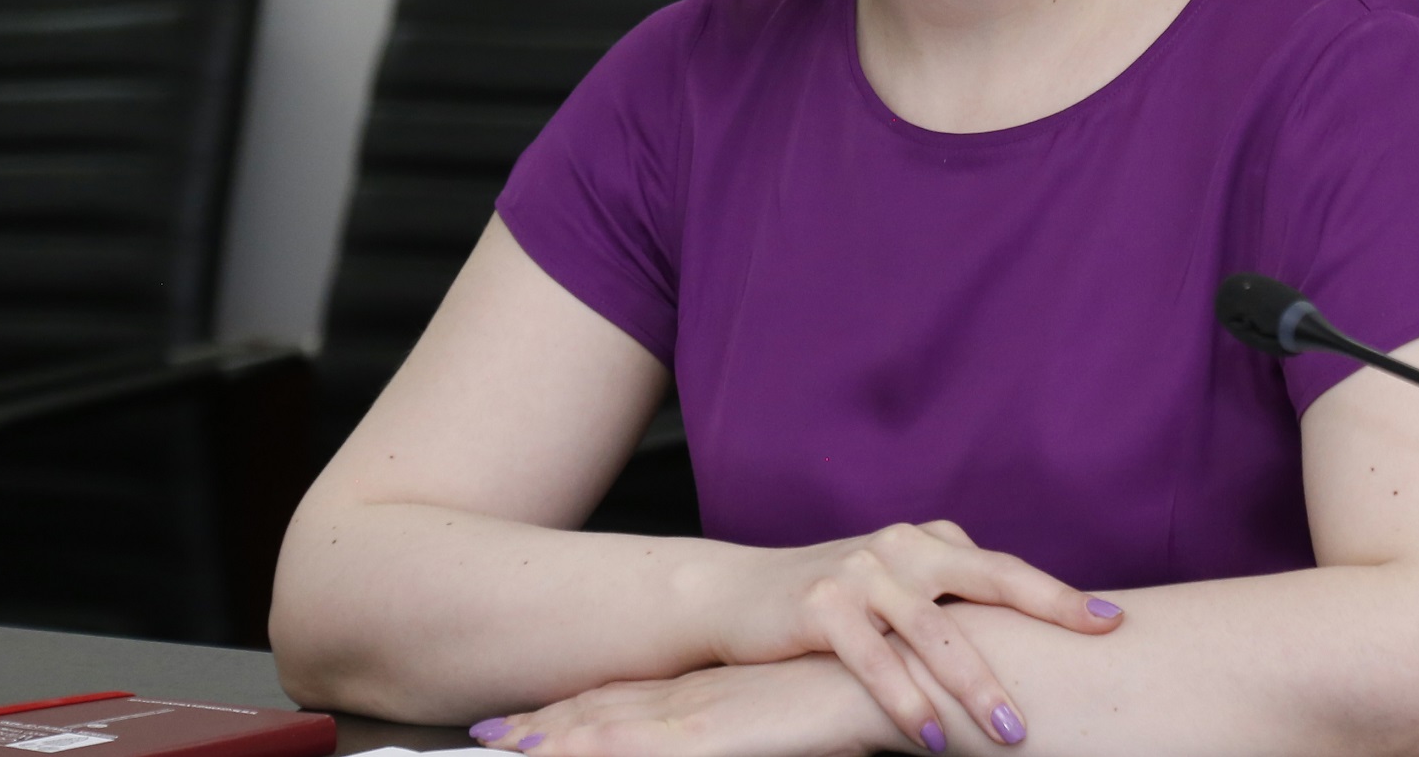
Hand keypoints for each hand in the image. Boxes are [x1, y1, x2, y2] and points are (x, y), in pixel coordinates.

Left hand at [469, 654, 893, 756]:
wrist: (937, 671)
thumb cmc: (901, 697)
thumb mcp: (839, 715)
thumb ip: (801, 717)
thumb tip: (800, 722)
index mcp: (731, 686)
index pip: (637, 700)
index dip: (581, 709)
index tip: (527, 723)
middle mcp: (712, 692)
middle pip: (608, 708)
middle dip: (544, 726)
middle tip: (481, 734)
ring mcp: (713, 709)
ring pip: (611, 725)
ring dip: (550, 740)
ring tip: (493, 744)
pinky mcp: (726, 729)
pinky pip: (647, 747)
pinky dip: (596, 749)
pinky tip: (548, 755)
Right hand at [700, 521, 1122, 750]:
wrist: (735, 597)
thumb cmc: (832, 608)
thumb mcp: (895, 593)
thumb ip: (947, 606)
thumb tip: (1024, 648)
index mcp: (929, 542)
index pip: (1006, 570)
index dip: (1059, 595)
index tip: (1113, 620)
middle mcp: (902, 545)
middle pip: (988, 580)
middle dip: (1046, 614)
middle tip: (1096, 644)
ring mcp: (861, 570)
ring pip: (934, 630)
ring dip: (975, 686)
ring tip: (1012, 733)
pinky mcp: (821, 604)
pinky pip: (873, 658)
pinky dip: (905, 700)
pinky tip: (931, 738)